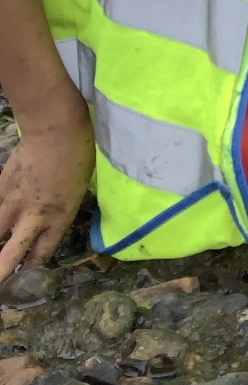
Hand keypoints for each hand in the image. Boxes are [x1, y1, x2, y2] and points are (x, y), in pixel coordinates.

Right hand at [0, 111, 95, 280]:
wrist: (55, 132)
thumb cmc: (77, 157)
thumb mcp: (76, 190)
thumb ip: (57, 209)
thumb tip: (42, 218)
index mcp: (59, 220)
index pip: (42, 254)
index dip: (32, 268)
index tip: (26, 277)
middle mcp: (33, 219)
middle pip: (9, 257)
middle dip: (0, 274)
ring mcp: (12, 206)